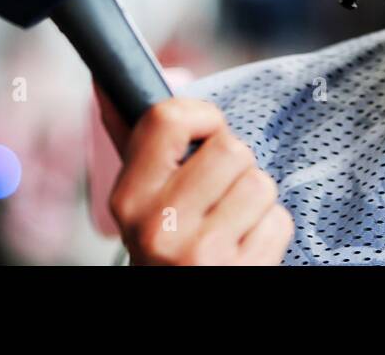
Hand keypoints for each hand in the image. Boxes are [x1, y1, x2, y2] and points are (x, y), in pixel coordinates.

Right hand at [105, 95, 293, 264]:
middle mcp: (159, 226)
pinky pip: (279, 220)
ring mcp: (199, 254)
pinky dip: (269, 229)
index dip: (203, 116)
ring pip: (260, 183)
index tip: (206, 132)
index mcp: (129, 198)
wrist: (173, 302)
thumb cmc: (164, 240)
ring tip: (231, 219)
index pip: (169, 120)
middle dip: (235, 165)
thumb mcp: (139, 198)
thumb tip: (105, 82)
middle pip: (230, 148)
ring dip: (255, 198)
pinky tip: (244, 243)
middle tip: (218, 191)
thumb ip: (134, 141)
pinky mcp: (240, 273)